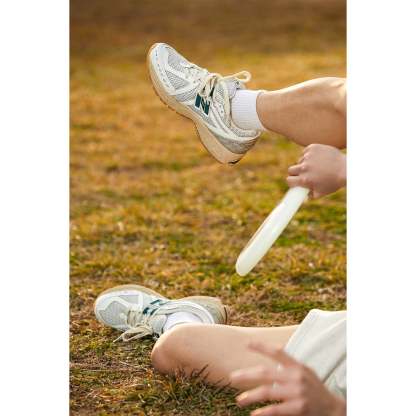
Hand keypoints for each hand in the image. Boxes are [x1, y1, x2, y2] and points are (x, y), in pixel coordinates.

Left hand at [230, 342, 345, 415]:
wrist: (334, 409)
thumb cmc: (316, 390)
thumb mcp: (306, 372)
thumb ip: (289, 366)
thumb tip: (269, 361)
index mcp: (297, 366)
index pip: (277, 352)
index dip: (262, 346)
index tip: (247, 343)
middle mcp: (296, 377)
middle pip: (265, 373)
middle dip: (246, 375)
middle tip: (232, 377)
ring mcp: (297, 393)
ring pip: (267, 392)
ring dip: (250, 396)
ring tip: (239, 400)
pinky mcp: (298, 408)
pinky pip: (276, 410)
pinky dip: (263, 412)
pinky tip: (254, 414)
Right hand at [287, 144, 345, 198]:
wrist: (347, 168)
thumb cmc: (334, 182)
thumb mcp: (321, 192)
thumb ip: (310, 196)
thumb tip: (303, 197)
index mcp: (305, 179)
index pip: (289, 180)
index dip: (292, 181)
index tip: (295, 181)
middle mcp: (305, 167)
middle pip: (291, 169)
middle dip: (295, 172)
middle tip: (303, 173)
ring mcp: (308, 156)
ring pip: (300, 160)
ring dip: (304, 163)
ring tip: (316, 165)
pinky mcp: (312, 148)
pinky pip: (305, 152)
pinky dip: (309, 154)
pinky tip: (318, 158)